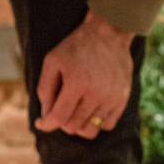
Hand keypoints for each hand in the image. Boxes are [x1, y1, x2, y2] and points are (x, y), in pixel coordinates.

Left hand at [35, 10, 133, 138]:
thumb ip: (45, 89)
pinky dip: (96, 123)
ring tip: (74, 112)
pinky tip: (90, 110)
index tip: (41, 123)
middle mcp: (97, 93)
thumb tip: (46, 116)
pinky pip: (107, 125)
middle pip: (73, 127)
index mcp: (77, 83)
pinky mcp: (123, 98)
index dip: (47, 124)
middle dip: (61, 122)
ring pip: (90, 130)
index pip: (59, 117)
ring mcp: (112, 97)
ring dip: (78, 125)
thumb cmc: (76, 46)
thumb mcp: (52, 61)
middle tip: (60, 110)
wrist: (109, 33)